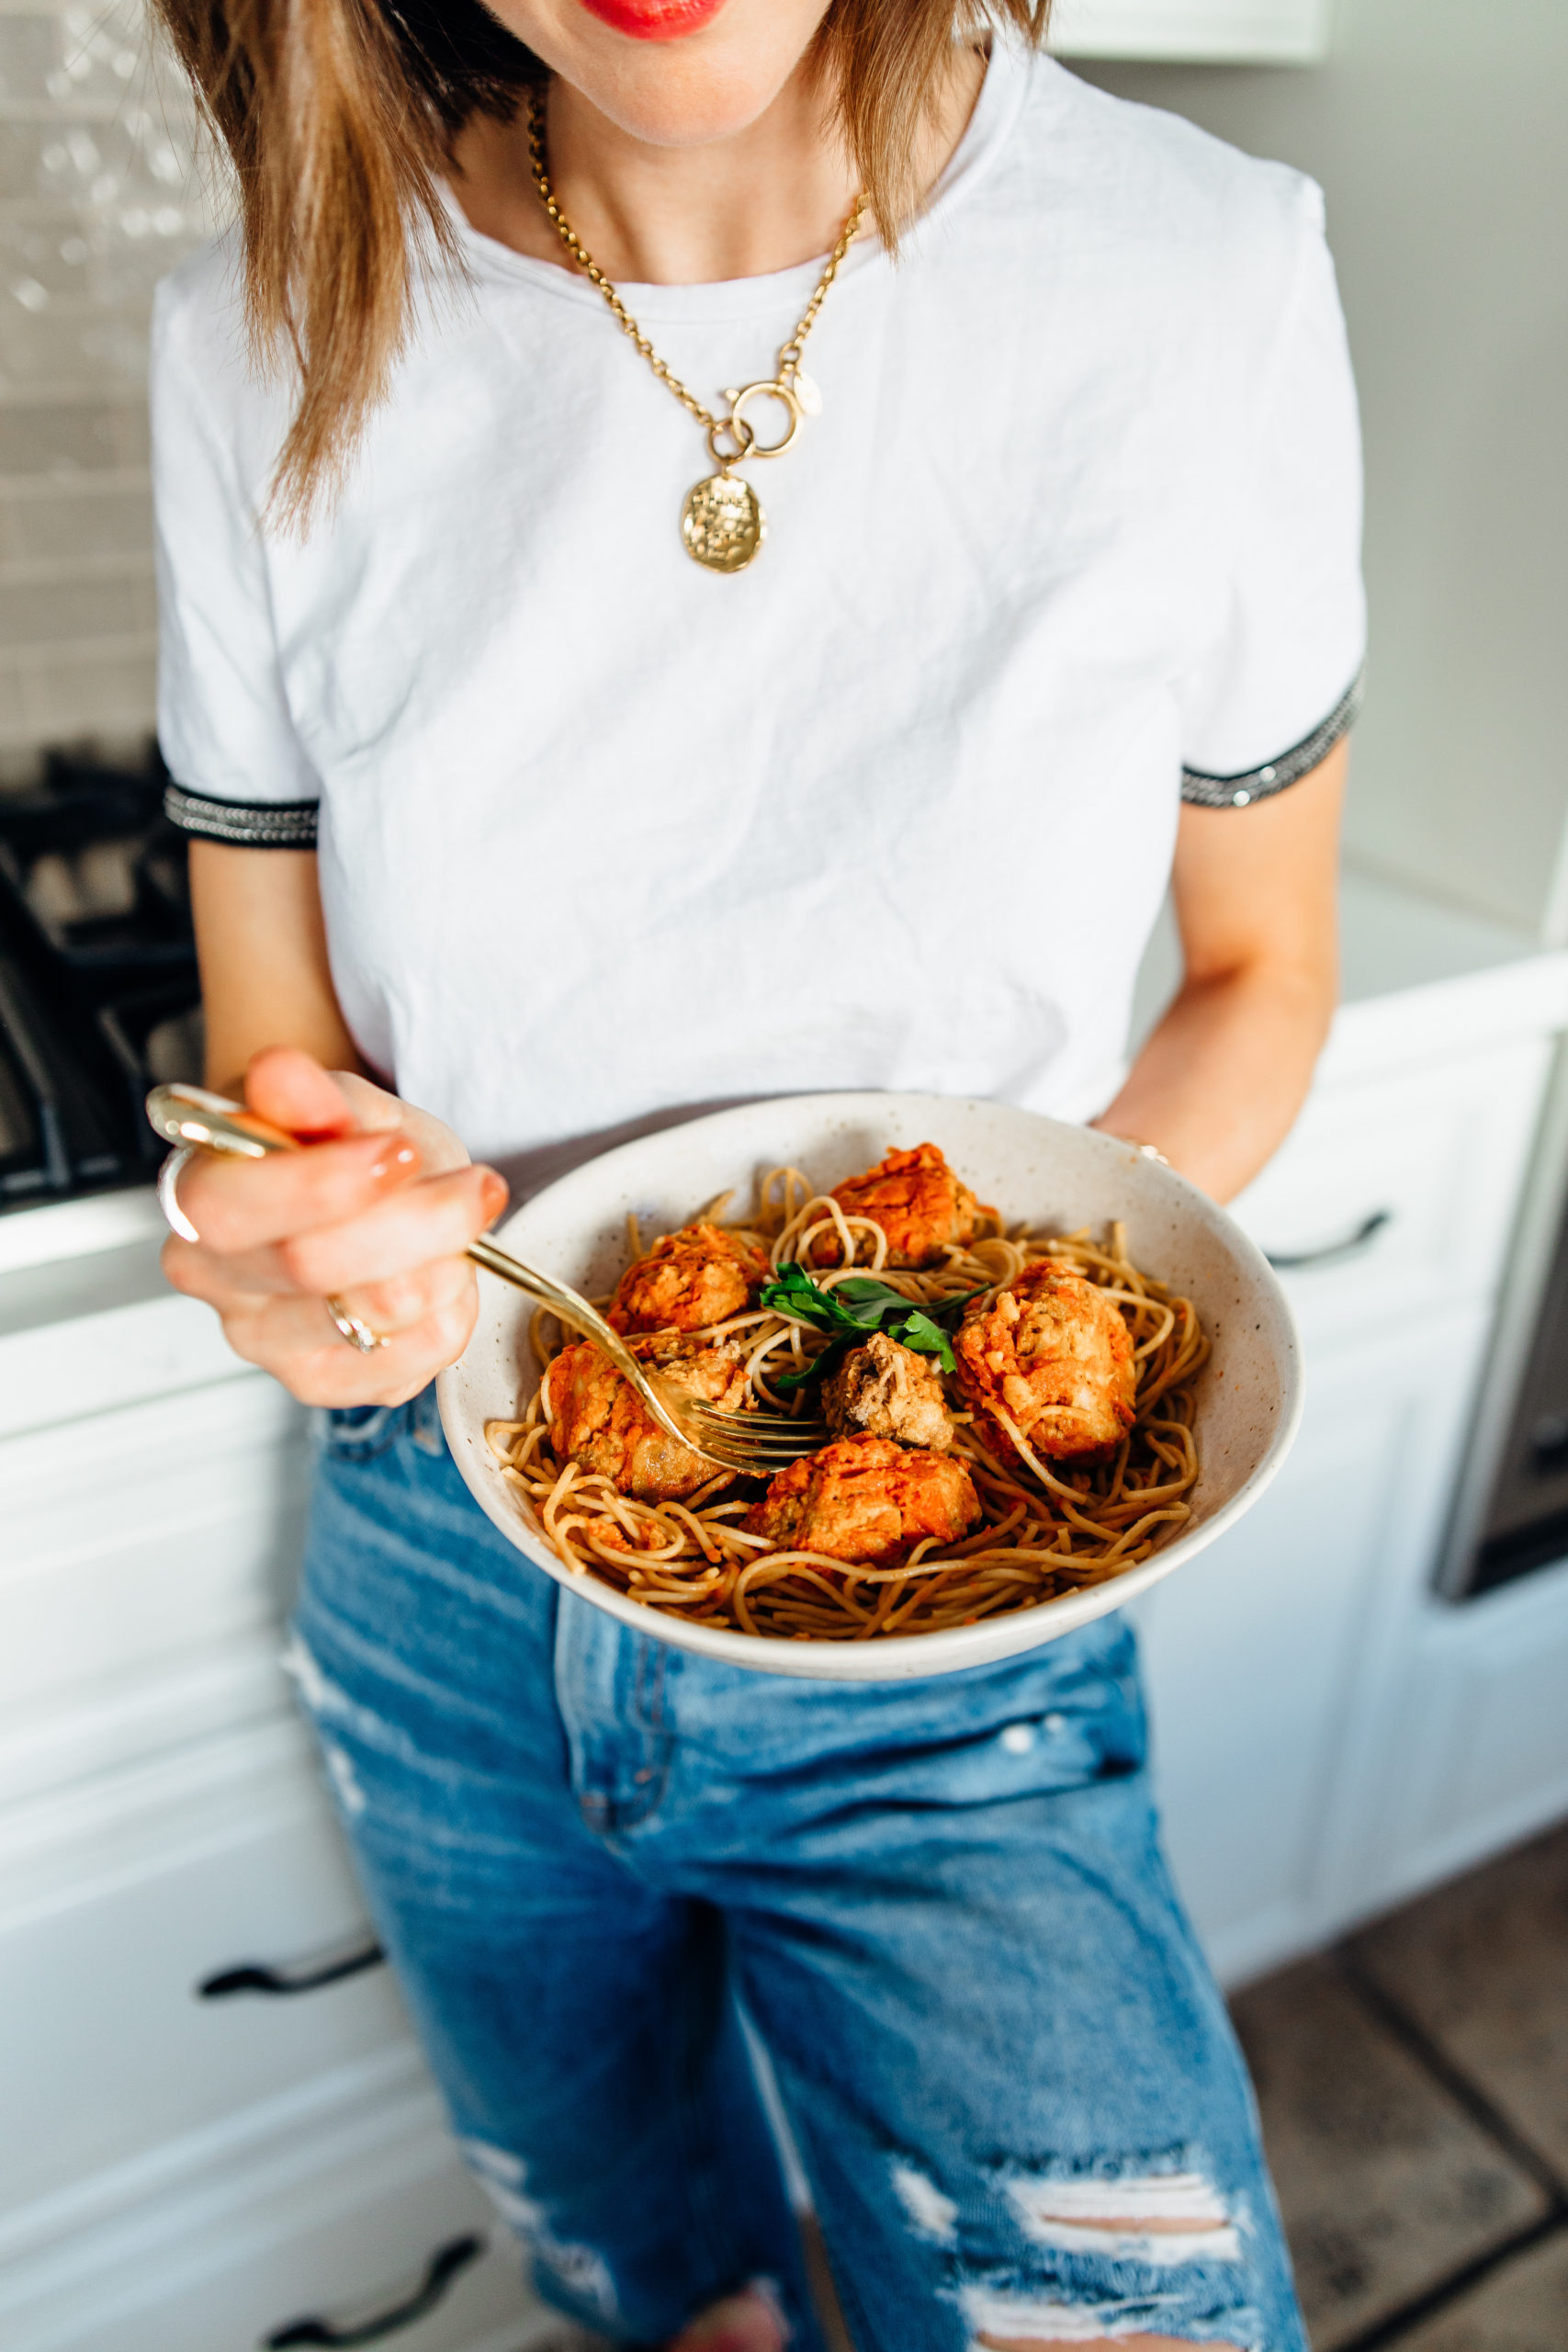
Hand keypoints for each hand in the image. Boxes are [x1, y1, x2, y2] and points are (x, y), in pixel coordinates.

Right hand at [161, 1047, 507, 1405]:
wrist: (365, 1196)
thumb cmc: (345, 1149)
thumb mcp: (344, 1102)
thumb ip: (314, 1093)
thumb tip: (280, 1073)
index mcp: (196, 1196)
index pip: (234, 1207)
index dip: (326, 1182)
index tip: (401, 1150)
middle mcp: (217, 1280)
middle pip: (315, 1266)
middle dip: (418, 1220)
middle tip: (470, 1184)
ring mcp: (265, 1343)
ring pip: (378, 1315)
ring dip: (447, 1262)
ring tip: (455, 1228)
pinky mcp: (324, 1384)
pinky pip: (413, 1362)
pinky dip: (452, 1311)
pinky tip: (441, 1276)